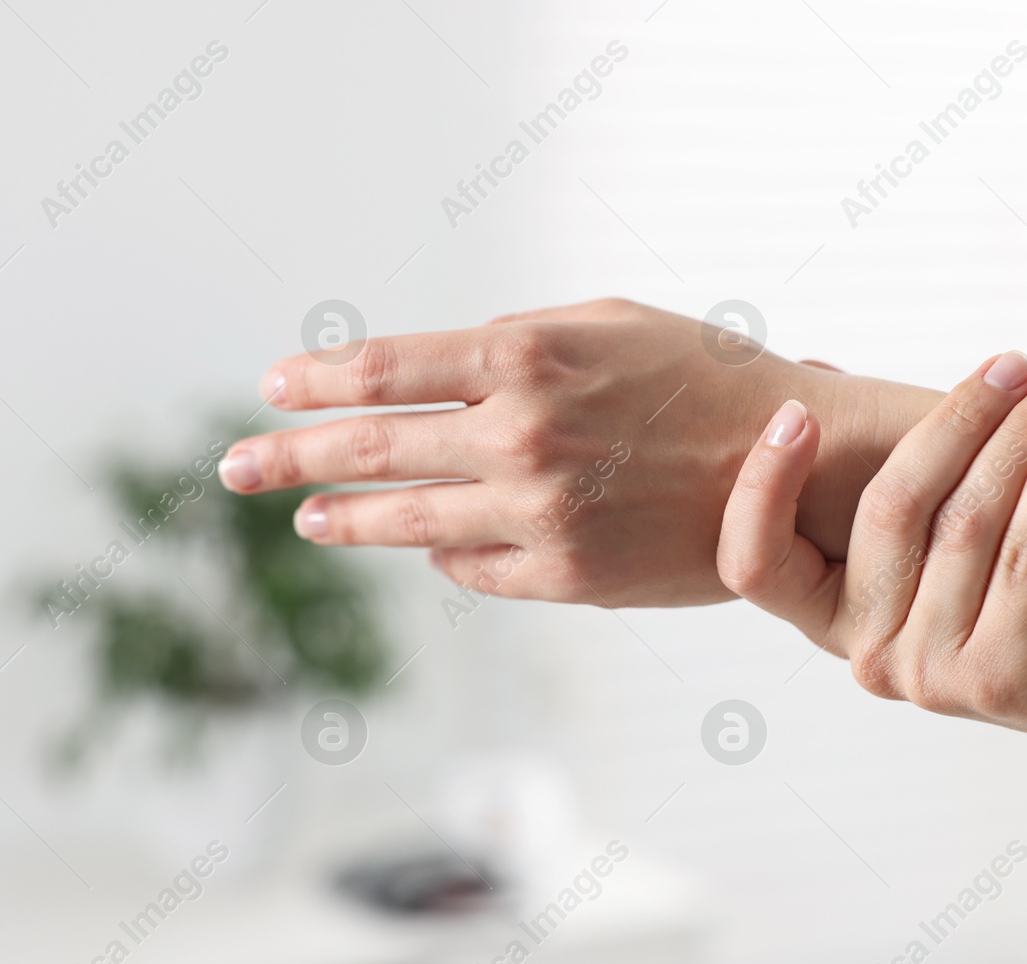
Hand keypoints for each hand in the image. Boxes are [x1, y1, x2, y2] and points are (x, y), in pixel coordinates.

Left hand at [218, 298, 831, 605]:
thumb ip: (509, 344)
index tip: (273, 387)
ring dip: (345, 517)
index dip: (316, 380)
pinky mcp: (563, 576)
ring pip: (405, 522)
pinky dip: (442, 554)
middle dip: (289, 456)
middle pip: (369, 447)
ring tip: (308, 517)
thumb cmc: (702, 379)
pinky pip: (470, 570)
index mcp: (524, 358)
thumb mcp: (604, 324)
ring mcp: (537, 515)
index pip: (381, 370)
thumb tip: (427, 379)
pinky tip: (425, 546)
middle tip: (234, 466)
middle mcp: (518, 437)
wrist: (792, 467)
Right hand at [716, 353, 1026, 748]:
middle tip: (1011, 364)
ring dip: (1022, 433)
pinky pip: (1026, 552)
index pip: (754, 565)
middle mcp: (867, 656)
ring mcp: (929, 676)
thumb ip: (882, 486)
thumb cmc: (1022, 606)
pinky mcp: (1001, 681)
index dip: (760, 490)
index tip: (797, 411)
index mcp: (828, 620)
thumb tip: (815, 372)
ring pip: (968, 521)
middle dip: (955, 419)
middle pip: (888, 509)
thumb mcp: (934, 554)